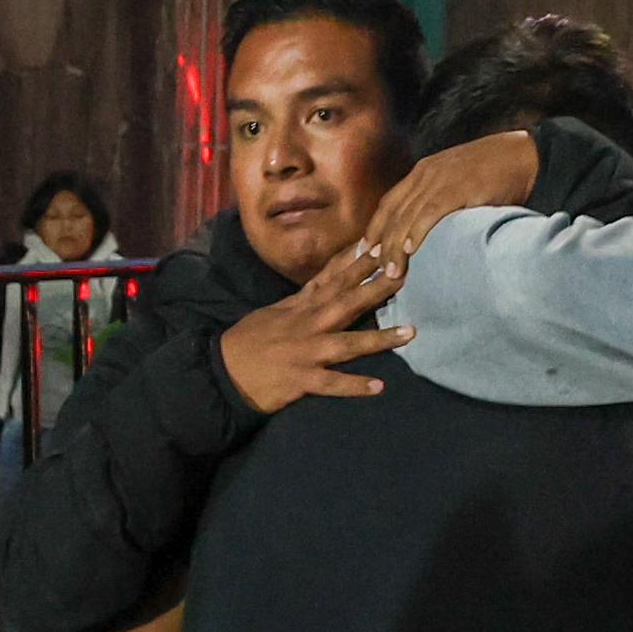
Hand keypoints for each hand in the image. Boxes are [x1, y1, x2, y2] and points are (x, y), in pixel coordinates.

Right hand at [214, 242, 412, 416]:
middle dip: (376, 288)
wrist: (222, 373)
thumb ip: (306, 295)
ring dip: (378, 339)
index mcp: (300, 308)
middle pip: (346, 303)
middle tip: (404, 273)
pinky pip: (332, 385)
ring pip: (347, 344)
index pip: (333, 279)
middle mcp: (306, 326)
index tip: (383, 244)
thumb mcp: (276, 311)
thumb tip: (330, 276)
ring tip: (409, 334)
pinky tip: (378, 387)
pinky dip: (354, 386)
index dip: (358, 262)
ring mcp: (305, 353)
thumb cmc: (249, 341)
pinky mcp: (300, 381)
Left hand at [358, 128, 543, 269]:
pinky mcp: (458, 188)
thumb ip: (438, 197)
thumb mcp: (457, 179)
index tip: (365, 251)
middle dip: (381, 243)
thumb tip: (426, 227)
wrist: (524, 156)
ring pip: (408, 217)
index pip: (389, 203)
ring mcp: (441, 180)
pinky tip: (411, 251)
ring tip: (391, 271)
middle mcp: (426, 174)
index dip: (375, 228)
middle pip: (394, 213)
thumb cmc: (494, 171)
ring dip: (396, 247)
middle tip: (372, 269)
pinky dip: (418, 232)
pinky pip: (431, 213)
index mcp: (423, 171)